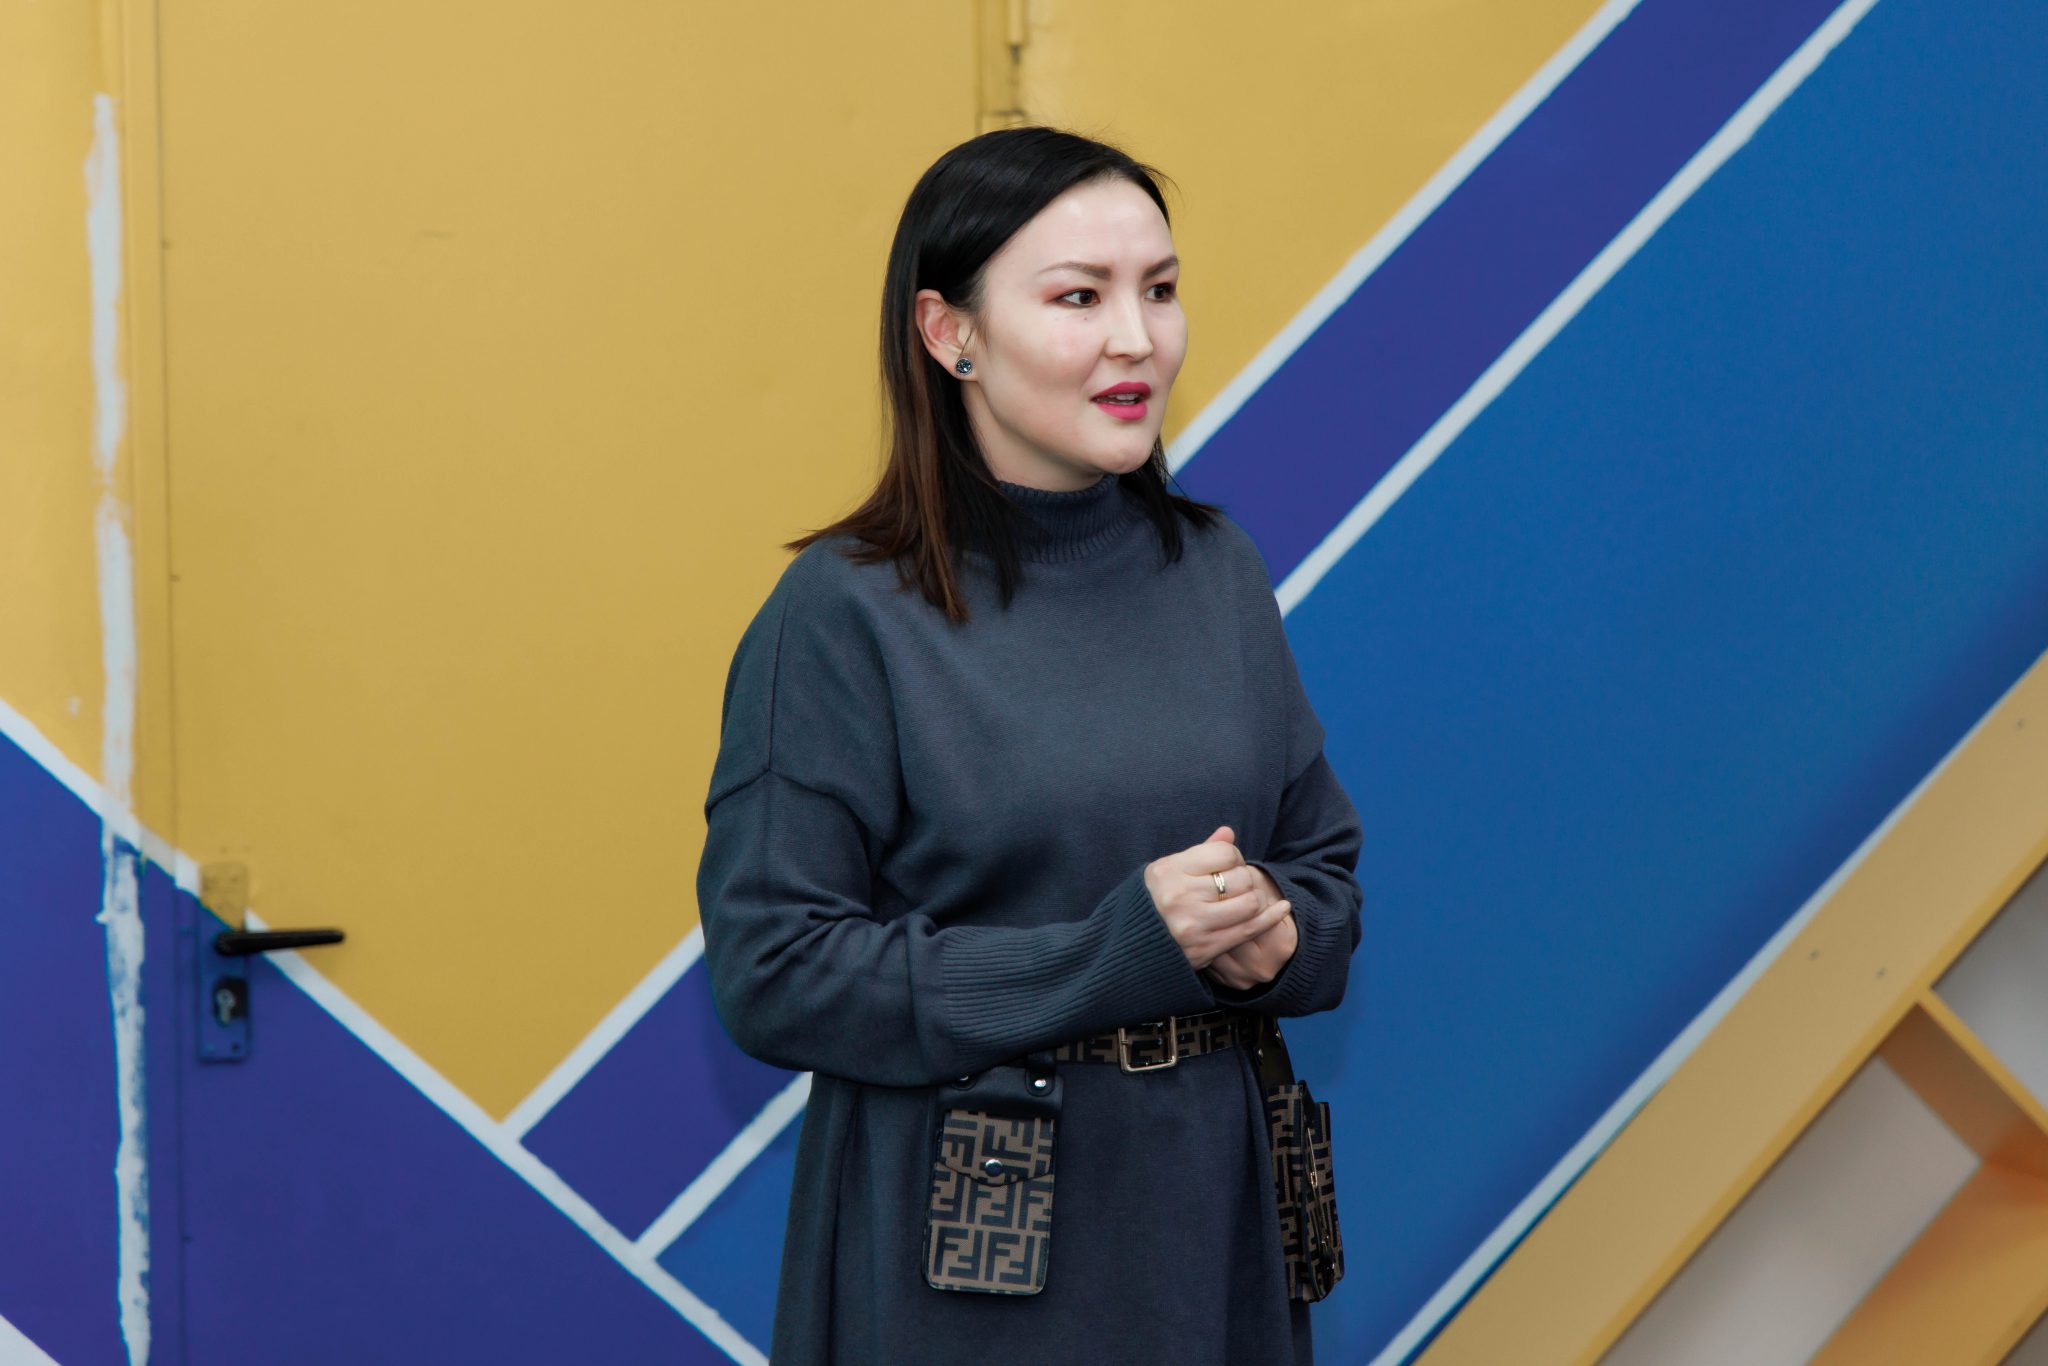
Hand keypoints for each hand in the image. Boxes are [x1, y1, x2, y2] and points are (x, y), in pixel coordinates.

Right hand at [1144, 824, 1292, 970]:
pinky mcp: (1204, 948)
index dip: (1233, 857)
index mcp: (1169, 870)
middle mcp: (1179, 896)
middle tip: (1235, 886)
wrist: (1130, 946)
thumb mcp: (1168, 870)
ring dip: (1253, 899)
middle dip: (1244, 879)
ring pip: (1249, 903)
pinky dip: (1271, 917)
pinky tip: (1283, 908)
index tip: (1226, 866)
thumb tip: (1229, 832)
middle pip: (1240, 878)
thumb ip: (1200, 852)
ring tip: (1243, 900)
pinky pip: (1249, 929)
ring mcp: (1192, 924)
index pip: (1225, 853)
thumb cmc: (1153, 901)